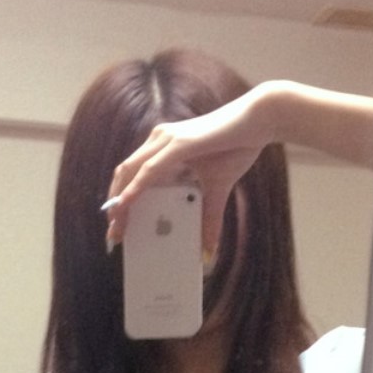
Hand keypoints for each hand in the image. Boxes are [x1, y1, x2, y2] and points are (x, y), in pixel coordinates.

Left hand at [104, 88, 274, 259]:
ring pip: (131, 171)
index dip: (121, 199)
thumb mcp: (219, 190)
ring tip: (116, 226)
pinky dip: (135, 189)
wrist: (259, 121)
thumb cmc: (238, 147)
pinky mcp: (178, 143)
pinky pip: (149, 169)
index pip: (134, 174)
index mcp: (165, 148)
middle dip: (115, 206)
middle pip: (125, 174)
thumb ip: (208, 218)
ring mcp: (166, 139)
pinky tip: (126, 205)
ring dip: (120, 201)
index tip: (118, 227)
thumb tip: (207, 251)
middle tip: (113, 234)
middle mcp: (160, 140)